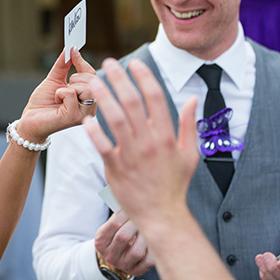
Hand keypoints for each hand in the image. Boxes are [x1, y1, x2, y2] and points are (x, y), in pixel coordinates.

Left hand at [18, 48, 97, 141]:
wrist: (30, 121)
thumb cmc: (43, 104)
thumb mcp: (54, 79)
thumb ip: (64, 65)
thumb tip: (71, 49)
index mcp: (88, 99)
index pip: (94, 76)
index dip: (83, 62)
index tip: (73, 50)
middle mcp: (90, 108)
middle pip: (94, 81)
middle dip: (76, 77)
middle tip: (64, 84)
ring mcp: (83, 114)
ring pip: (86, 88)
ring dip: (69, 86)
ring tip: (59, 95)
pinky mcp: (73, 117)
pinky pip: (71, 94)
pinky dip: (60, 93)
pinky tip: (56, 102)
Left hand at [84, 58, 199, 228]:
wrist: (162, 216)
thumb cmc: (175, 185)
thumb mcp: (190, 154)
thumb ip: (189, 125)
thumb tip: (192, 99)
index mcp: (167, 136)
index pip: (155, 98)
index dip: (144, 77)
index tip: (134, 63)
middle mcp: (149, 142)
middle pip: (132, 102)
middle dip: (119, 79)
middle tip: (108, 63)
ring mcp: (132, 155)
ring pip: (115, 119)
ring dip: (103, 98)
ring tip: (93, 82)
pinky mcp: (116, 168)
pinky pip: (102, 145)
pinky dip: (94, 131)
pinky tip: (86, 118)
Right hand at [95, 211, 154, 275]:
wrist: (118, 258)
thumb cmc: (116, 236)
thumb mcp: (110, 227)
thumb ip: (118, 216)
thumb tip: (132, 200)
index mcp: (100, 243)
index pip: (114, 225)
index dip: (126, 213)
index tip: (136, 205)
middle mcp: (110, 256)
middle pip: (123, 237)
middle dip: (136, 222)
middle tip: (146, 213)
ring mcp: (123, 265)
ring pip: (137, 251)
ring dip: (146, 236)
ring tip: (151, 226)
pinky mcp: (137, 271)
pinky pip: (148, 261)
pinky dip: (153, 249)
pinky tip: (154, 240)